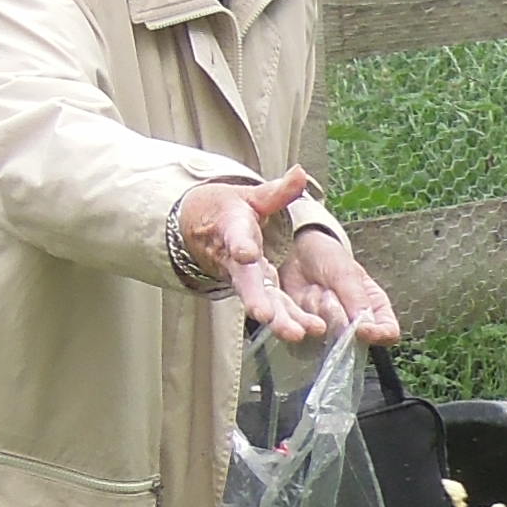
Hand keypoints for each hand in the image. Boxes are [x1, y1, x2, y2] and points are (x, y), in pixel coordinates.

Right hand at [177, 169, 337, 342]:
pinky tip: (304, 333)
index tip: (246, 253)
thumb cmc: (231, 212)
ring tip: (296, 334)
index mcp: (234, 230)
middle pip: (246, 281)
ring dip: (277, 318)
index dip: (241, 245)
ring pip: (259, 301)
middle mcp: (236, 260)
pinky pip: (270, 308)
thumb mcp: (252, 197)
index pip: (236, 237)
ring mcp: (244, 280)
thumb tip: (300, 172)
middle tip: (266, 315)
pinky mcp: (255, 292)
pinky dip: (284, 322)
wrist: (202, 231)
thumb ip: (277, 191)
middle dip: (257, 299)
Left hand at [279, 218, 400, 345]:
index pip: (388, 333)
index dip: (378, 335)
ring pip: (325, 337)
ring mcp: (330, 332)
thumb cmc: (328, 259)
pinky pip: (303, 335)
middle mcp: (355, 325)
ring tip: (314, 290)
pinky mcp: (307, 333)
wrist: (296, 253)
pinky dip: (300, 317)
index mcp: (375, 309)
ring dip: (317, 311)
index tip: (361, 329)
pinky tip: (301, 298)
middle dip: (336, 314)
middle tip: (328, 292)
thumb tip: (365, 325)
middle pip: (351, 339)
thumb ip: (356, 298)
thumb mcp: (346, 272)